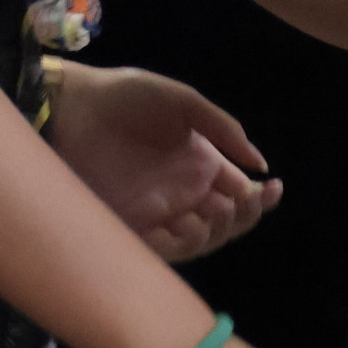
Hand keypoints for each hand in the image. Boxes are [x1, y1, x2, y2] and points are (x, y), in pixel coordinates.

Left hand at [32, 57, 281, 261]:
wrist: (75, 106)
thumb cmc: (128, 97)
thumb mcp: (184, 103)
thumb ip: (223, 129)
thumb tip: (260, 165)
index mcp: (200, 165)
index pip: (239, 192)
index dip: (260, 197)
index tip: (272, 188)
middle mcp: (183, 193)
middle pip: (226, 221)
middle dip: (244, 216)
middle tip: (245, 201)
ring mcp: (158, 211)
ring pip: (201, 240)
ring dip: (217, 233)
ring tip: (216, 212)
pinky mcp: (131, 224)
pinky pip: (162, 250)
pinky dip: (181, 246)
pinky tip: (189, 227)